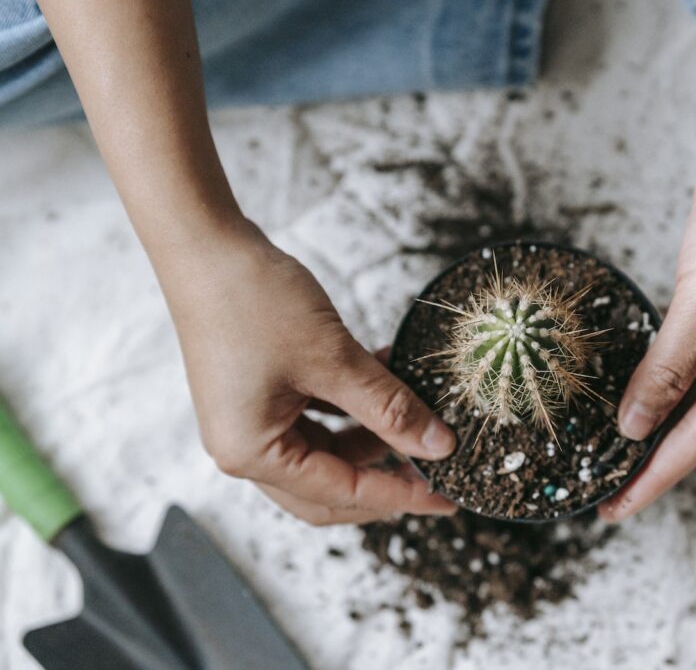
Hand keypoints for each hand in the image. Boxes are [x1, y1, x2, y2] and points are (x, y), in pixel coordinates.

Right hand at [165, 222, 456, 524]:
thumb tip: (438, 446)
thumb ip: (390, 407)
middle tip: (435, 473)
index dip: (399, 495)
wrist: (205, 243)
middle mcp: (244, 446)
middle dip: (384, 479)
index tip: (446, 496)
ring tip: (418, 413)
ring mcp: (250, 420)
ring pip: (327, 450)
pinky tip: (387, 378)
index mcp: (252, 453)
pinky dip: (353, 406)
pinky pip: (316, 416)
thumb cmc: (253, 299)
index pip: (341, 493)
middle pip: (329, 488)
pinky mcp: (258, 392)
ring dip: (373, 436)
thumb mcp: (334, 359)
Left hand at [600, 127, 695, 520]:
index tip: (615, 508)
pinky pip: (684, 357)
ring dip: (650, 417)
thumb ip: (668, 368)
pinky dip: (656, 377)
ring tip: (607, 451)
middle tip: (600, 488)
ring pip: (689, 391)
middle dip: (648, 454)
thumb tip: (635, 424)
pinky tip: (629, 393)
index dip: (654, 475)